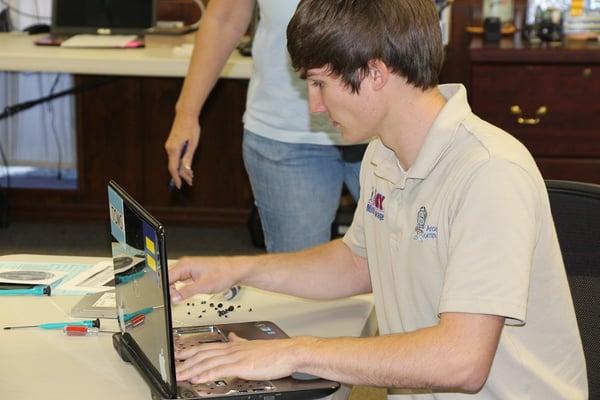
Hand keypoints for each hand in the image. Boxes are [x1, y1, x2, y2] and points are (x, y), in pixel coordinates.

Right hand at [165, 113, 199, 188]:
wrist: (185, 115)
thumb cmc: (191, 128)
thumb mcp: (192, 144)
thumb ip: (188, 157)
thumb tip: (186, 170)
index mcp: (174, 149)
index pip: (173, 168)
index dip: (176, 178)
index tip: (179, 186)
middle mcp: (169, 148)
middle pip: (174, 166)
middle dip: (181, 175)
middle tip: (190, 181)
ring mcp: (169, 146)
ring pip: (174, 162)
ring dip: (181, 169)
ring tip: (191, 175)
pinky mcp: (171, 144)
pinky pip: (174, 157)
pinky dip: (179, 163)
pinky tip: (186, 166)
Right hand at [168, 256, 241, 302]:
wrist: (235, 271)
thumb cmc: (224, 274)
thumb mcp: (204, 286)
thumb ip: (186, 292)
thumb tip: (174, 298)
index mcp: (185, 265)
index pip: (166, 277)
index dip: (165, 290)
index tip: (168, 299)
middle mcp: (185, 265)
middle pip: (168, 279)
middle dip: (169, 290)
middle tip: (174, 300)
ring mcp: (189, 268)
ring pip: (174, 280)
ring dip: (174, 289)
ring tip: (179, 298)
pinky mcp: (193, 273)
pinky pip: (181, 281)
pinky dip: (180, 288)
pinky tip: (184, 294)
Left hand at [175, 332, 298, 382]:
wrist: (288, 352)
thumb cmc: (274, 352)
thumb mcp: (253, 344)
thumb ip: (240, 341)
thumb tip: (233, 337)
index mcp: (233, 345)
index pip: (207, 347)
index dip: (190, 351)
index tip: (179, 354)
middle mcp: (231, 349)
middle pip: (203, 354)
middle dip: (185, 361)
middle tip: (172, 366)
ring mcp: (235, 357)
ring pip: (208, 362)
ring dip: (191, 369)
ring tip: (179, 375)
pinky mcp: (241, 365)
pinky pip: (219, 370)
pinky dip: (206, 374)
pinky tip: (197, 378)